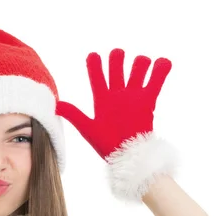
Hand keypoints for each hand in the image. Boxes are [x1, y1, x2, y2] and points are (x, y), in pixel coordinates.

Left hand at [56, 49, 171, 160]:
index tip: (93, 55)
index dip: (95, 65)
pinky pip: (156, 82)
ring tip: (141, 62)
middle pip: (117, 69)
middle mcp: (117, 94)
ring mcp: (133, 96)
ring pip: (137, 71)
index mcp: (102, 99)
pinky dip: (161, 70)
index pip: (97, 77)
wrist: (128, 156)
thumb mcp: (87, 128)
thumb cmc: (107, 144)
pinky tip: (163, 62)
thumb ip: (74, 114)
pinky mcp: (148, 101)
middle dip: (117, 59)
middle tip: (117, 54)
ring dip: (140, 63)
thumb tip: (55, 106)